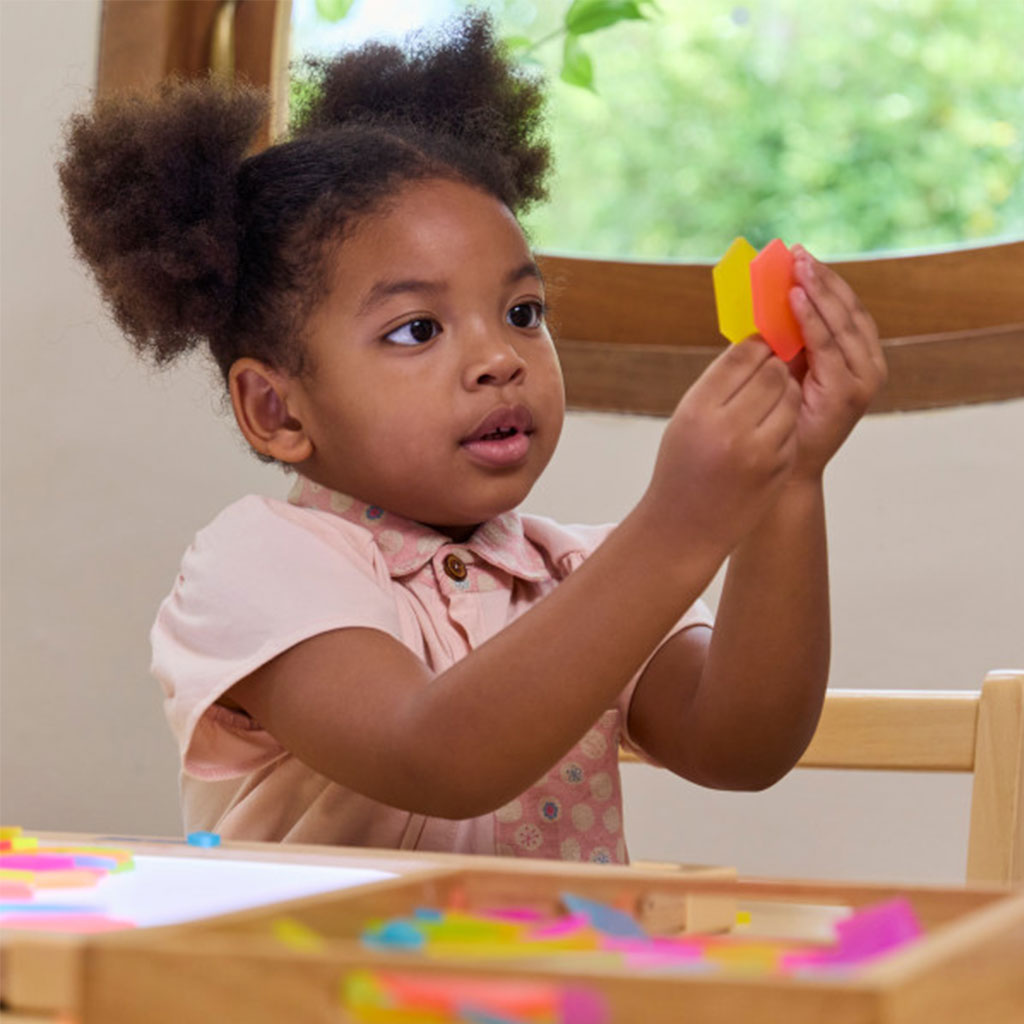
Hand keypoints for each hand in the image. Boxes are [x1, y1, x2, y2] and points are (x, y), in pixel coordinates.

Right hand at [643, 338, 801, 555]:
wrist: (685, 526)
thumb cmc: (682, 465)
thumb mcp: (686, 419)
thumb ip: (719, 384)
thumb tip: (757, 346)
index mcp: (700, 411)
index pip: (742, 357)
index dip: (756, 344)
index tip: (759, 343)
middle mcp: (730, 429)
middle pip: (772, 373)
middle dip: (774, 365)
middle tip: (769, 366)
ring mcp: (759, 452)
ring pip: (791, 397)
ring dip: (785, 391)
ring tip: (767, 399)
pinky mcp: (779, 468)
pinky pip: (793, 426)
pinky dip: (785, 421)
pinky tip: (767, 430)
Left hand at [787, 248, 886, 478]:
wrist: (786, 466)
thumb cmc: (782, 417)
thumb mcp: (786, 368)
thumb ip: (787, 338)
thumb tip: (765, 296)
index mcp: (857, 355)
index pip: (845, 307)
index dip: (825, 279)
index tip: (799, 254)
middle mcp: (868, 363)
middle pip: (848, 309)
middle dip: (822, 278)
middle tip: (797, 253)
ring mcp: (863, 378)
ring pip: (842, 323)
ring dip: (819, 292)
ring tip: (798, 268)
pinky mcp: (849, 392)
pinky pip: (828, 347)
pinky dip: (812, 320)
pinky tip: (795, 299)